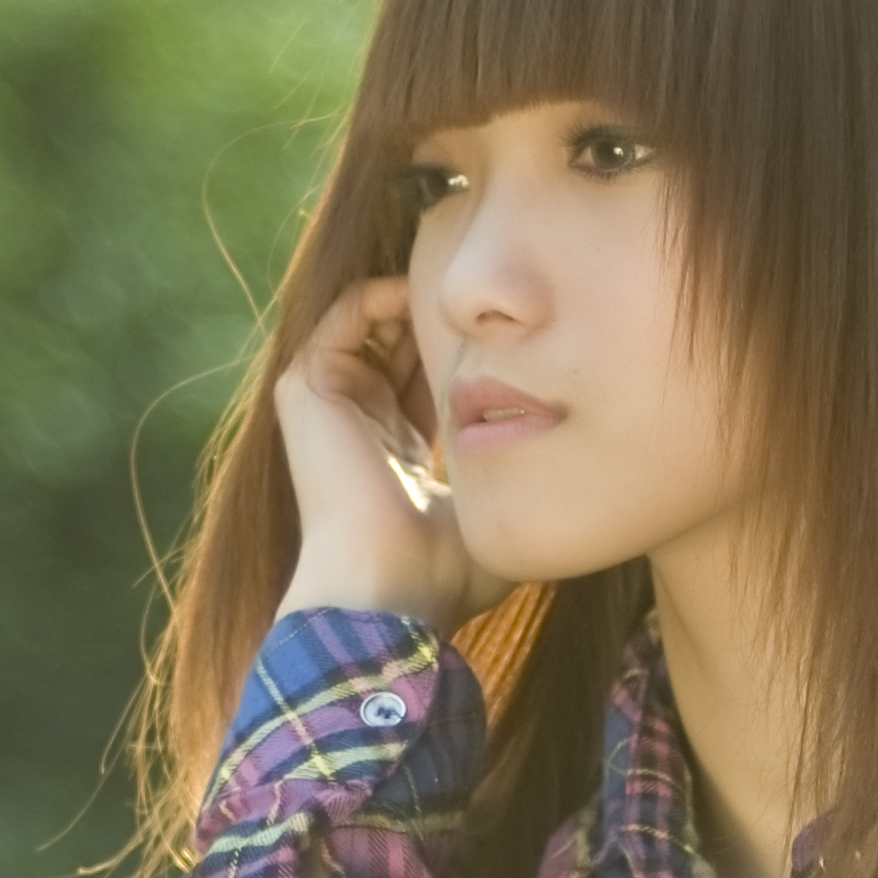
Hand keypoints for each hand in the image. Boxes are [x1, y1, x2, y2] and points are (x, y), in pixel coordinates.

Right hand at [272, 274, 515, 634]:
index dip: (471, 353)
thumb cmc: (444, 573)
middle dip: (447, 317)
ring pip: (376, 320)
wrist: (388, 586)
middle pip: (402, 342)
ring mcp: (330, 402)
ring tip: (466, 291)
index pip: (428, 380)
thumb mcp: (491, 516)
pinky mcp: (308, 384)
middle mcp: (360, 421)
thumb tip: (568, 476)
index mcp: (397, 450)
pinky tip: (432, 297)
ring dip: (420, 297)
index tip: (519, 336)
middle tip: (495, 303)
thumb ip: (513, 482)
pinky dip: (385, 293)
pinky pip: (347, 311)